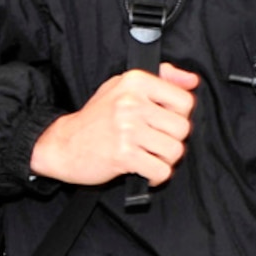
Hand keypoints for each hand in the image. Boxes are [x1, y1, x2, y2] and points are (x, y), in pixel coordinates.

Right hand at [30, 64, 198, 186]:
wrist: (63, 144)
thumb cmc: (96, 118)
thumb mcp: (123, 87)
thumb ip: (161, 78)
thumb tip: (192, 81)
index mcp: (135, 81)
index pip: (184, 100)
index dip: (179, 116)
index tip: (164, 122)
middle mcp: (131, 102)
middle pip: (182, 128)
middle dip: (172, 140)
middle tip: (155, 143)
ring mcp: (127, 129)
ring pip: (174, 151)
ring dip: (165, 160)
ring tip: (149, 156)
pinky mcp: (123, 155)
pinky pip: (160, 171)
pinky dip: (156, 176)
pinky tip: (144, 170)